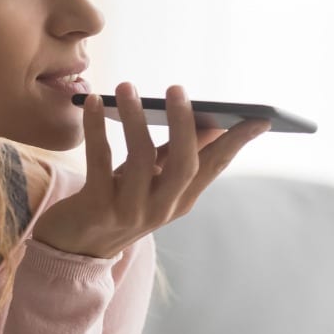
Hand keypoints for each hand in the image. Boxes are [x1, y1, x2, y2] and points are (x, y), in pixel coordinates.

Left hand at [31, 82, 271, 258]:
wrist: (72, 246)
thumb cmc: (115, 200)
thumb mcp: (150, 179)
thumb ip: (175, 152)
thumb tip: (211, 120)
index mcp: (180, 199)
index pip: (215, 167)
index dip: (237, 142)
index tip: (261, 118)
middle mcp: (161, 208)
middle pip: (184, 165)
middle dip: (184, 125)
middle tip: (177, 89)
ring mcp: (130, 211)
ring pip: (140, 159)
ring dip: (135, 118)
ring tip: (127, 87)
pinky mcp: (96, 209)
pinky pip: (99, 162)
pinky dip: (96, 129)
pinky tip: (93, 102)